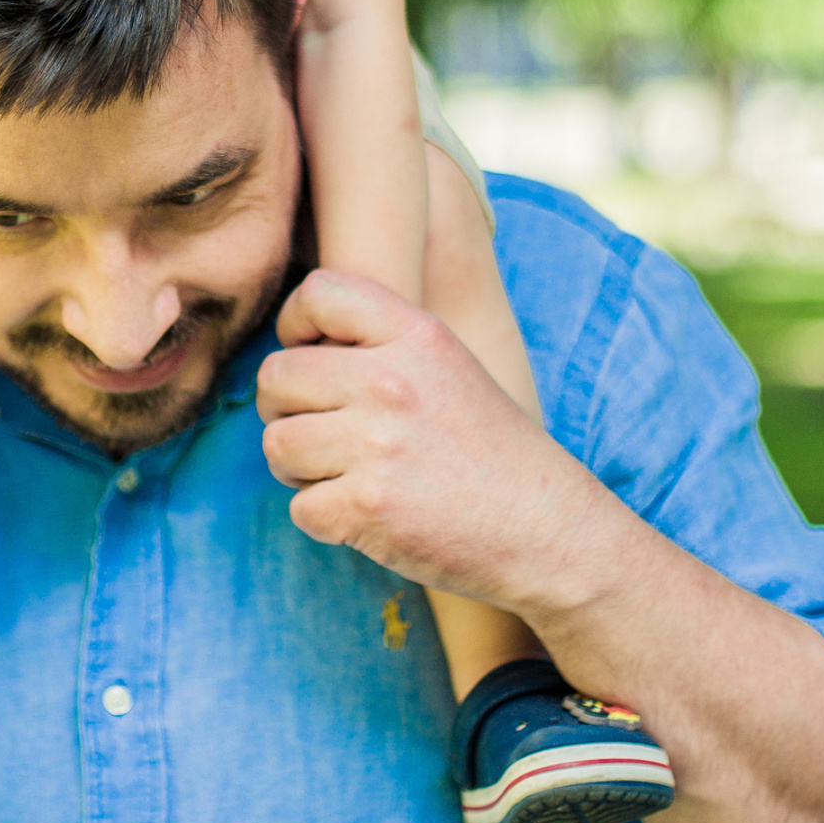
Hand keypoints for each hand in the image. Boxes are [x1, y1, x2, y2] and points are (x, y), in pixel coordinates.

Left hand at [257, 270, 595, 610]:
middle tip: (322, 432)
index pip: (319, 292)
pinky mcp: (367, 508)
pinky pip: (299, 507)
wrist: (547, 530)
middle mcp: (392, 382)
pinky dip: (323, 518)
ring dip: (296, 467)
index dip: (296, 324)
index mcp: (416, 335)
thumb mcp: (449, 366)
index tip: (309, 354)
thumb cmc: (489, 450)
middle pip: (277, 376)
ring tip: (341, 474)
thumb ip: (380, 346)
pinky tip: (364, 514)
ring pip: (276, 444)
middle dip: (285, 410)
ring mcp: (377, 446)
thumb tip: (293, 346)